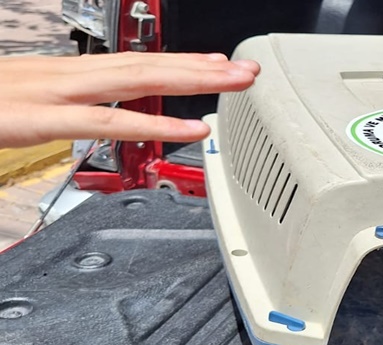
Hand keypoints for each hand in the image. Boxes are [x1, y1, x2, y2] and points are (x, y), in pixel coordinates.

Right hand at [0, 52, 259, 147]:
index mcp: (55, 75)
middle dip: (200, 66)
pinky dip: (154, 124)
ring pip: (134, 81)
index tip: (213, 66)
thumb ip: (56, 115)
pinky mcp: (35, 116)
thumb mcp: (15, 110)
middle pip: (144, 66)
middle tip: (246, 69)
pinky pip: (105, 121)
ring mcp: (48, 92)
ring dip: (192, 81)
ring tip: (235, 82)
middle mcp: (59, 75)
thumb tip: (80, 120)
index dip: (176, 65)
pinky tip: (194, 128)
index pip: (128, 66)